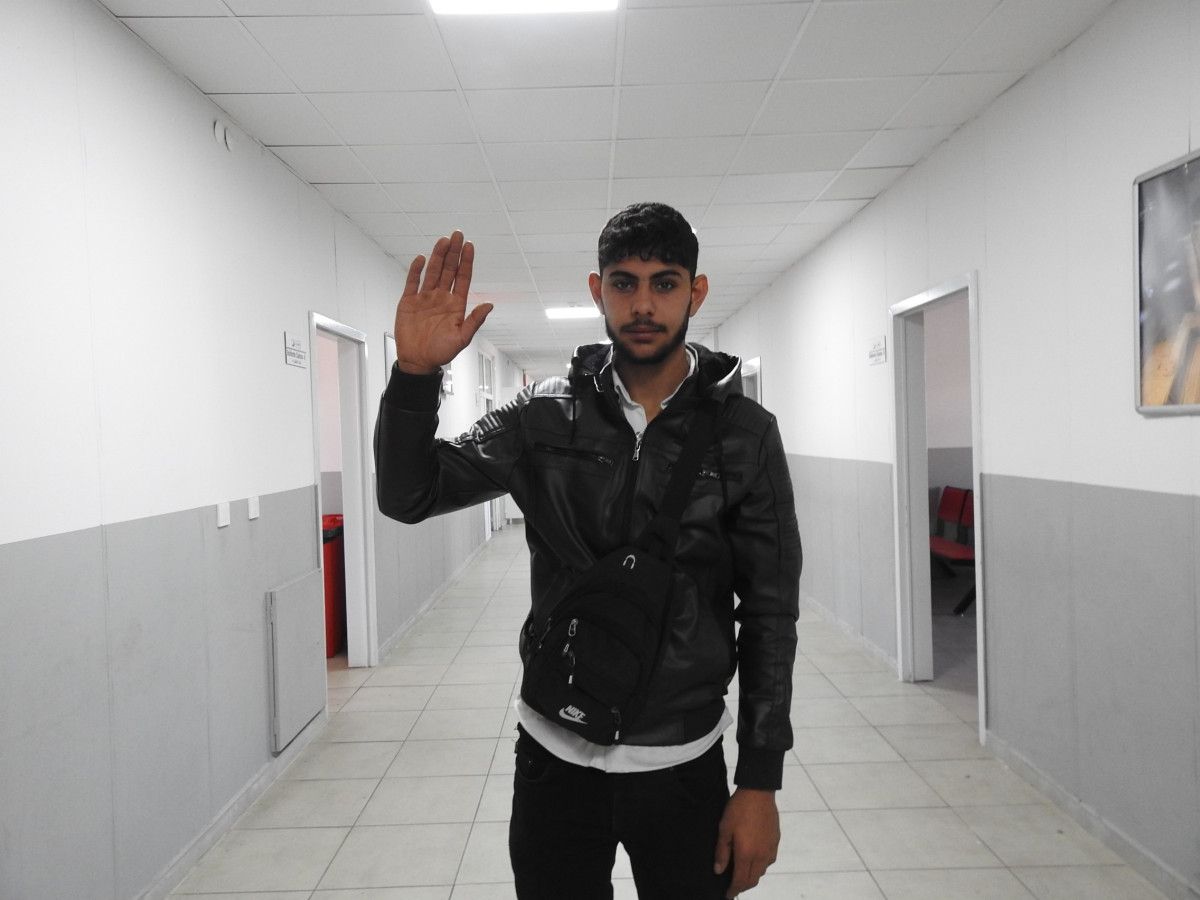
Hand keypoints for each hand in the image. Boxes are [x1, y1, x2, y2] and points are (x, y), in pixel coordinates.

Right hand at [394, 231, 492, 373]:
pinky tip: (421, 258)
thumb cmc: (441, 352)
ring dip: (437, 256)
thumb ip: (475, 321)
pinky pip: (412, 282)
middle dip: (453, 252)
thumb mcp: (462, 339)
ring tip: (443, 240)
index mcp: (455, 304)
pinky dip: (416, 270)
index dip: (466, 262)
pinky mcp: (408, 302)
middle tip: (458, 233)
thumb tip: (489, 305)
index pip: (463, 278)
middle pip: (448, 270)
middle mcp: (441, 297)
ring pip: (432, 272)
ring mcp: (425, 298)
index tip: (470, 246)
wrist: (418, 361)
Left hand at [713, 788, 779, 897]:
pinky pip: (769, 861)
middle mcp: (761, 855)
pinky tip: (754, 858)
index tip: (728, 895)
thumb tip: (719, 871)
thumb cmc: (738, 809)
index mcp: (747, 854)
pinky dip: (760, 866)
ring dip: (752, 876)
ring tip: (742, 872)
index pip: (741, 881)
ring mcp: (770, 849)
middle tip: (733, 886)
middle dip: (743, 886)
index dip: (734, 890)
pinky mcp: (776, 841)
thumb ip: (722, 852)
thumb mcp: (724, 829)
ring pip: (762, 871)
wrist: (759, 792)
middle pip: (753, 880)